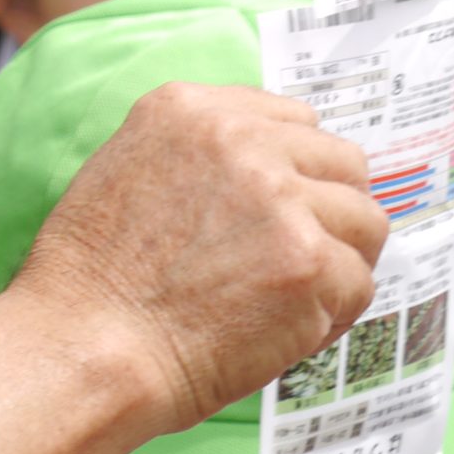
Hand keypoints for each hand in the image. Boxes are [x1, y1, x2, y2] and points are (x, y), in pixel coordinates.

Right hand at [10, 83, 385, 432]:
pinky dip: (331, 316)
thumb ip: (198, 156)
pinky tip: (285, 329)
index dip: (295, 169)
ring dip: (340, 261)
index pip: (291, 117)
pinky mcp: (310, 261)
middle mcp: (241, 138)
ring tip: (297, 296)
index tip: (285, 206)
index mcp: (189, 108)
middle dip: (330, 211)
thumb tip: (266, 173)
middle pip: (342, 161)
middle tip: (299, 257)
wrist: (87, 344)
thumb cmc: (93, 279)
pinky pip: (360, 283)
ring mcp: (281, 198)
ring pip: (366, 220)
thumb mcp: (124, 170)